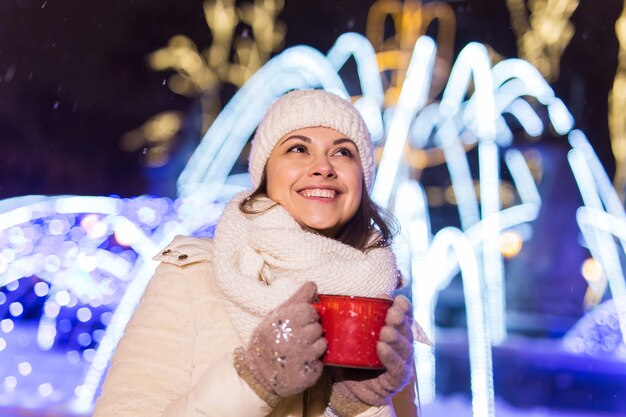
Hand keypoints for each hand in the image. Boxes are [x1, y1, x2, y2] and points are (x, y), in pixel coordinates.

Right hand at [234, 281, 326, 405]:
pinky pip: (321, 362)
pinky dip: (314, 362)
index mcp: (284, 321)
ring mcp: (300, 358)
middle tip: (297, 337)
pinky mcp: (306, 375)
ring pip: (322, 344)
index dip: (307, 316)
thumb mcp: (276, 315)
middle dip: (310, 331)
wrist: (256, 373)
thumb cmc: (268, 339)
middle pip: (318, 327)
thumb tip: (313, 284)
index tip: (297, 322)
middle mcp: (292, 338)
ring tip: (299, 349)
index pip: (310, 311)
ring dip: (314, 346)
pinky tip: (301, 361)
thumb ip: (297, 299)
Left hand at [328, 295, 413, 415]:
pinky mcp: (396, 380)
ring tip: (386, 331)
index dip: (404, 308)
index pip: (403, 317)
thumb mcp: (349, 337)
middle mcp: (401, 347)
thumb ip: (346, 320)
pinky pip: (397, 368)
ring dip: (396, 338)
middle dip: (400, 320)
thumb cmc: (350, 359)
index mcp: (393, 332)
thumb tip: (330, 299)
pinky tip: (382, 348)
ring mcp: (401, 364)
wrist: (349, 391)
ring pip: (404, 348)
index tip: (398, 299)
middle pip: (406, 331)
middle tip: (392, 313)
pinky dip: (390, 357)